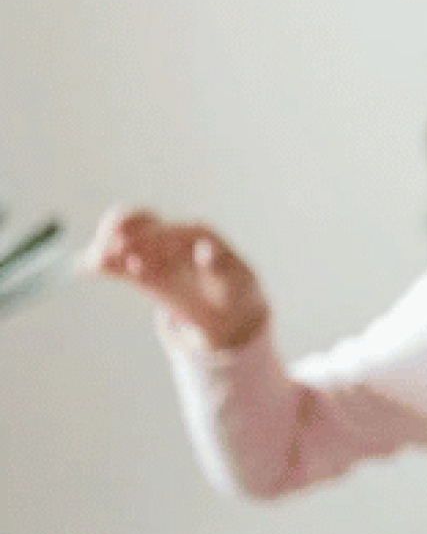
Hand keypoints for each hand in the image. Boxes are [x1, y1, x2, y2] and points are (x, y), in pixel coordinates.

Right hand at [80, 207, 268, 349]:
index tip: (139, 256)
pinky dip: (97, 263)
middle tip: (108, 249)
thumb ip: (219, 265)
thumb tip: (206, 250)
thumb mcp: (234, 280)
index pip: (166, 228)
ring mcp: (151, 253)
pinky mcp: (137, 273)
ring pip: (120, 240)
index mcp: (195, 234)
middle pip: (137, 221)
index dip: (149, 238)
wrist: (229, 313)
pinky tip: (84, 269)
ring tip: (96, 263)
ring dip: (104, 247)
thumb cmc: (235, 291)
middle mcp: (169, 238)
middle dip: (119, 229)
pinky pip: (113, 263)